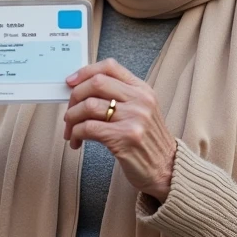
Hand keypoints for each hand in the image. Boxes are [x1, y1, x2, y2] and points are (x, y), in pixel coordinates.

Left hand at [63, 59, 176, 201]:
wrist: (167, 169)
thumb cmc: (148, 142)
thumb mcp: (142, 111)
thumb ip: (120, 97)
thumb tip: (82, 90)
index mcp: (143, 90)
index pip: (110, 67)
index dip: (85, 71)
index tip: (71, 82)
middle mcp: (140, 100)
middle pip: (96, 83)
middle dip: (74, 96)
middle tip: (69, 112)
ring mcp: (134, 118)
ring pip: (88, 106)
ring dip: (71, 118)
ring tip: (70, 130)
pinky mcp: (125, 138)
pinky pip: (88, 128)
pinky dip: (75, 134)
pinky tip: (76, 141)